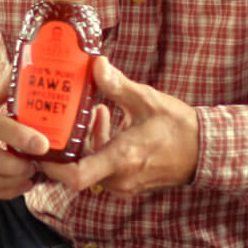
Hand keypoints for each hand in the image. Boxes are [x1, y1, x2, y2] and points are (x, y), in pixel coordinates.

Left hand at [52, 57, 198, 196]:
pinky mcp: (130, 182)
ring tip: (96, 110)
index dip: (52, 166)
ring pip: (91, 165)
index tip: (41, 147)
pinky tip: (108, 119)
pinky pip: (104, 167)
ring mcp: (125, 183)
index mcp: (121, 159)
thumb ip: (118, 85)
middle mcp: (120, 177)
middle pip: (78, 166)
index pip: (75, 176)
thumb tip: (96, 65)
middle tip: (67, 115)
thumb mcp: (147, 100)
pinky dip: (100, 146)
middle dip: (71, 141)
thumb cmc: (179, 128)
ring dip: (88, 140)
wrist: (206, 151)